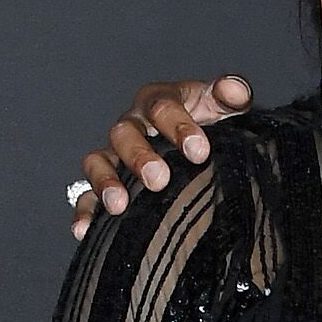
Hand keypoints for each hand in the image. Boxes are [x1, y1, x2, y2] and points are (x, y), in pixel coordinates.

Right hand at [70, 76, 253, 236]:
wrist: (198, 149)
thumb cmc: (209, 124)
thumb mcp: (222, 108)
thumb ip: (230, 96)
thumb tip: (236, 91)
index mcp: (159, 102)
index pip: (162, 107)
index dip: (179, 127)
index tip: (199, 152)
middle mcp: (132, 125)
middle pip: (126, 134)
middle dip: (140, 157)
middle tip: (159, 180)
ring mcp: (116, 154)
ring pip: (99, 161)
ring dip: (105, 182)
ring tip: (118, 205)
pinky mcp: (107, 183)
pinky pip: (87, 194)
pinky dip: (85, 210)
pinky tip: (85, 230)